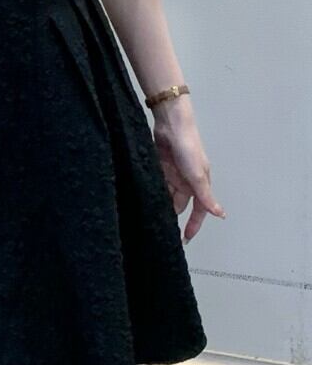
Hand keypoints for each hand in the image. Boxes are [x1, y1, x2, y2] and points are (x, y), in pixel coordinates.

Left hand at [151, 99, 225, 243]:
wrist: (171, 124)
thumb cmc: (188, 148)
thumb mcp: (197, 175)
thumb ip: (206, 196)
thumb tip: (220, 215)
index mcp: (199, 184)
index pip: (199, 210)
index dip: (193, 225)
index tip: (185, 239)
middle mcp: (187, 181)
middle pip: (179, 204)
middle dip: (172, 215)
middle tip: (160, 229)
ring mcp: (173, 174)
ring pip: (166, 195)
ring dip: (161, 203)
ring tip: (150, 215)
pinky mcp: (160, 167)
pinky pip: (157, 184)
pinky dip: (152, 191)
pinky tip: (144, 199)